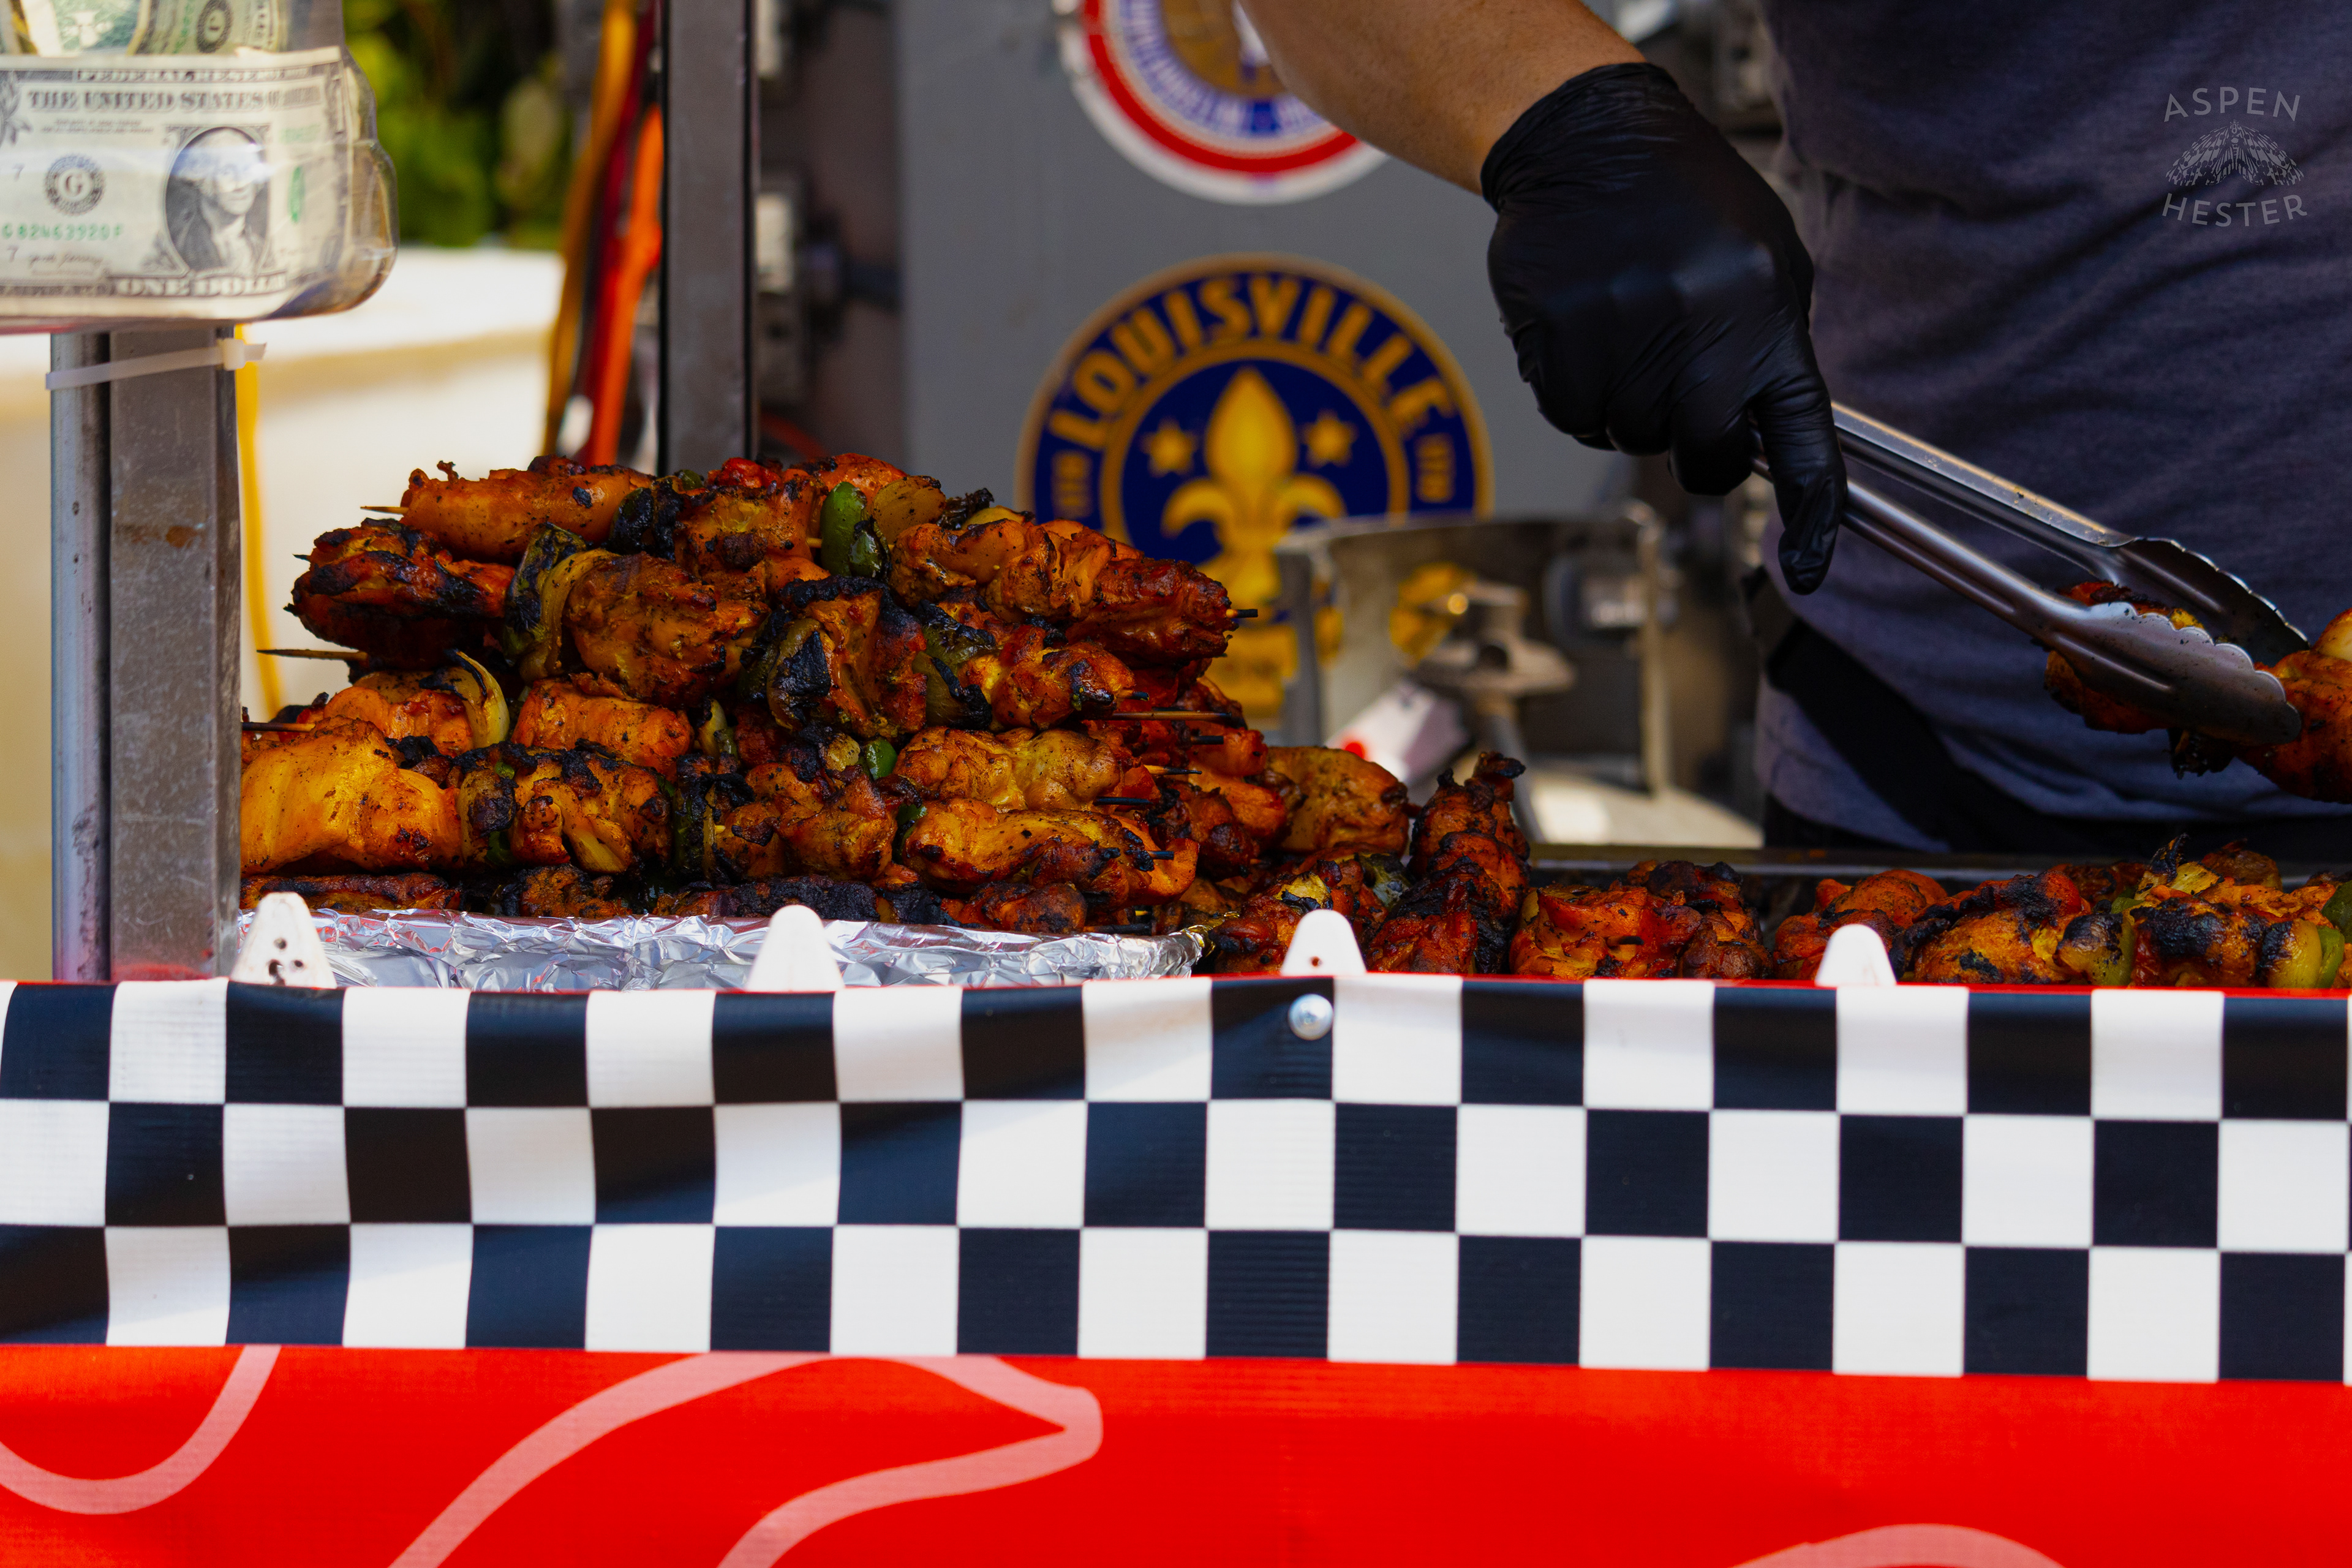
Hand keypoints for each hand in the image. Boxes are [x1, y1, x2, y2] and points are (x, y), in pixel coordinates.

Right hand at [1484, 64, 1845, 592]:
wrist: (1591, 143)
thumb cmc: (1689, 206)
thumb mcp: (1767, 263)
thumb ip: (1771, 352)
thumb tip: (1763, 441)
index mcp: (1763, 322)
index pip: (1803, 444)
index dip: (1811, 516)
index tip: (1811, 568)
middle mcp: (1696, 339)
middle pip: (1703, 460)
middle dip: (1695, 443)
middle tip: (1682, 389)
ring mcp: (1620, 343)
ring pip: (1629, 439)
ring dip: (1630, 405)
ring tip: (1630, 330)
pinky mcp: (1556, 344)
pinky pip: (1573, 416)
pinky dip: (1579, 393)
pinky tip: (1588, 334)